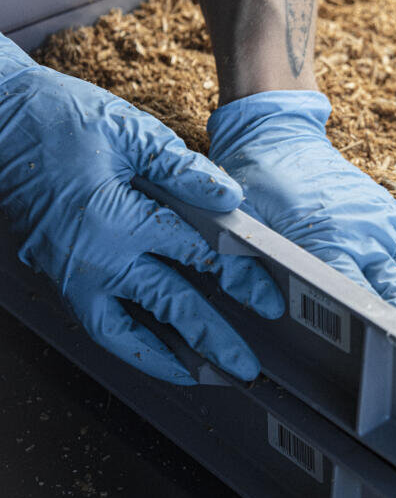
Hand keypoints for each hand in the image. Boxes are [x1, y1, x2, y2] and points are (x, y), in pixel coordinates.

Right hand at [0, 36, 282, 382]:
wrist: (2, 122)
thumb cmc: (62, 120)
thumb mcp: (132, 134)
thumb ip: (185, 170)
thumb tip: (231, 197)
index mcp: (118, 218)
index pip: (196, 256)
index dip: (238, 279)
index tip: (267, 300)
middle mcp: (93, 257)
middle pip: (167, 306)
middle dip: (212, 340)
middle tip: (245, 368)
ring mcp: (70, 272)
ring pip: (122, 334)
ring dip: (164, 360)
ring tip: (201, 377)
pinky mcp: (56, 273)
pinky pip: (96, 323)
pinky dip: (127, 343)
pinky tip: (153, 349)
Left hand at [208, 90, 395, 332]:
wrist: (278, 137)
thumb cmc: (257, 184)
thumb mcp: (243, 223)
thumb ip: (249, 263)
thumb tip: (266, 305)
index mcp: (326, 243)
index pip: (357, 293)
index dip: (383, 322)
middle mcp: (362, 237)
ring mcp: (381, 225)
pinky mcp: (390, 215)